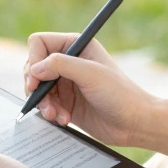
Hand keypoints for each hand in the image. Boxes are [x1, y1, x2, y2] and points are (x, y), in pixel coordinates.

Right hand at [24, 33, 153, 146]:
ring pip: (37, 88)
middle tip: (41, 101)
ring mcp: (66, 82)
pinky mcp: (66, 102)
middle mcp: (68, 61)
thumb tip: (34, 69)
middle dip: (35, 86)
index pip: (39, 43)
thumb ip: (60, 65)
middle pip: (33, 66)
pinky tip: (64, 119)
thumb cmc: (120, 94)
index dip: (33, 60)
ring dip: (43, 103)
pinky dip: (50, 112)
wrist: (134, 123)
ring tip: (55, 114)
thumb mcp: (90, 74)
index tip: (36, 80)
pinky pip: (45, 104)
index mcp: (76, 45)